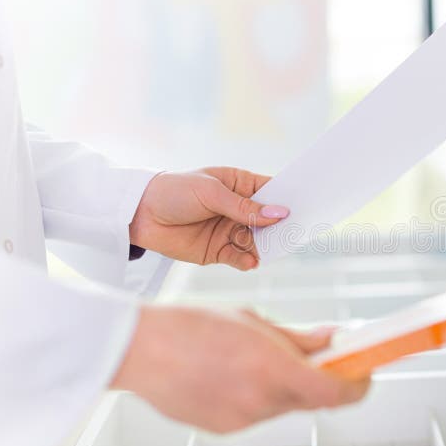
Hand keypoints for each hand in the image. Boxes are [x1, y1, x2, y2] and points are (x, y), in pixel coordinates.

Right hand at [111, 306, 370, 431]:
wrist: (139, 348)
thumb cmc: (191, 326)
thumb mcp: (254, 321)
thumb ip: (299, 337)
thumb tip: (332, 338)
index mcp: (271, 368)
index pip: (334, 393)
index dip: (358, 386)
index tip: (364, 373)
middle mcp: (260, 401)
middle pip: (311, 399)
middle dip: (320, 378)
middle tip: (319, 356)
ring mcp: (242, 420)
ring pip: (283, 404)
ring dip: (286, 384)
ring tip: (258, 357)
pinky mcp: (224, 428)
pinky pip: (257, 412)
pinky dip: (259, 394)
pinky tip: (234, 373)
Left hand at [129, 167, 287, 269]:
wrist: (139, 214)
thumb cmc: (174, 191)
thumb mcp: (211, 193)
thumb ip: (244, 207)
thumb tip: (278, 214)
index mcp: (241, 185)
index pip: (272, 191)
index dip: (289, 198)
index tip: (306, 205)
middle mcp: (240, 209)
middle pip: (269, 220)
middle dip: (281, 227)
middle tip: (295, 233)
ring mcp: (230, 231)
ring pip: (258, 241)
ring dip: (266, 246)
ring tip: (272, 250)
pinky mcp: (219, 251)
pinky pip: (240, 258)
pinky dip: (247, 260)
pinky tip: (250, 261)